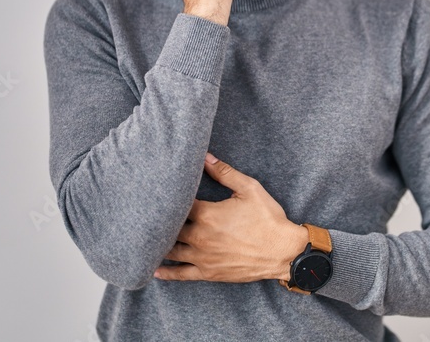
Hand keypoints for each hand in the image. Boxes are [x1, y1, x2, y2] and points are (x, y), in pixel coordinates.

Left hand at [153, 153, 308, 283]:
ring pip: (170, 250)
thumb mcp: (249, 188)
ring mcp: (202, 257)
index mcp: (207, 214)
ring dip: (158, 244)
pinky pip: (181, 274)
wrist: (283, 251)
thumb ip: (224, 172)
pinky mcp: (208, 272)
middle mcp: (200, 236)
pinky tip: (155, 270)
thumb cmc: (268, 219)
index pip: (178, 203)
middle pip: (169, 227)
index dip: (168, 196)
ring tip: (146, 238)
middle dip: (160, 219)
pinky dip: (167, 273)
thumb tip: (205, 156)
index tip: (159, 191)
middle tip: (148, 212)